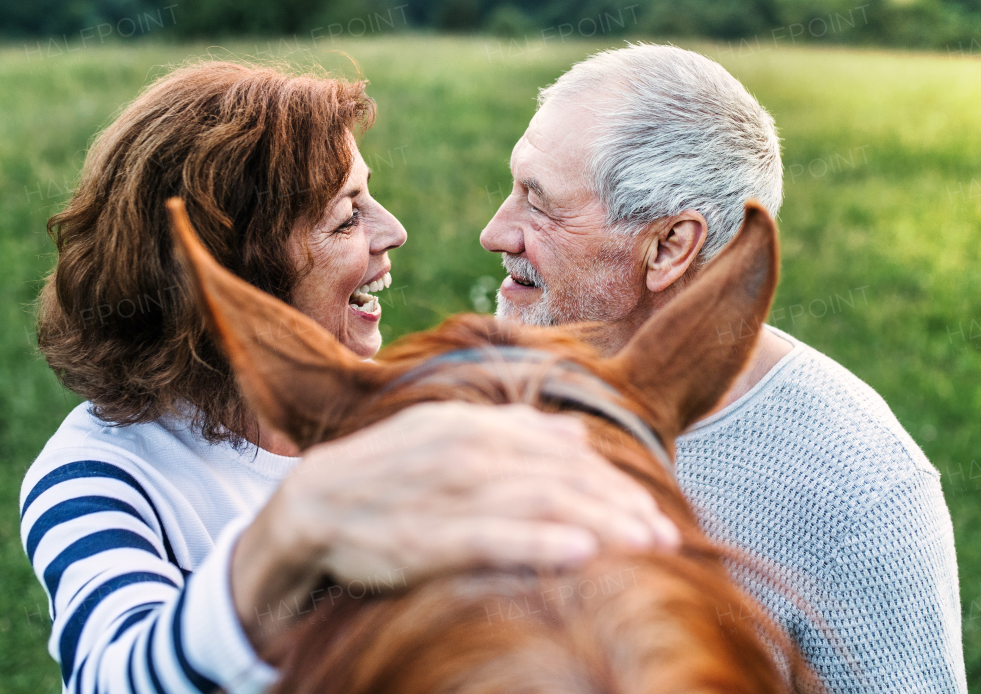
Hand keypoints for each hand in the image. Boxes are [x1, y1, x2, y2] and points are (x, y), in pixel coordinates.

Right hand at [230, 401, 679, 655]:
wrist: (314, 503)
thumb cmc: (392, 471)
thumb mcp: (450, 433)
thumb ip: (515, 431)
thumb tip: (576, 434)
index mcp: (479, 425)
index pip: (564, 455)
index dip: (614, 483)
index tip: (653, 511)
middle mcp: (471, 451)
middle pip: (563, 478)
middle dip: (620, 507)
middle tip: (666, 537)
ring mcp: (449, 493)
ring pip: (540, 505)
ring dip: (599, 524)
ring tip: (645, 545)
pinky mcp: (426, 538)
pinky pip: (491, 539)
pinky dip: (538, 544)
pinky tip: (580, 554)